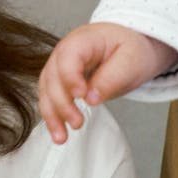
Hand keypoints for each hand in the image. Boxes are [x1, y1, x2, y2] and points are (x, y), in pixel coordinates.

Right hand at [39, 23, 177, 143]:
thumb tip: (91, 98)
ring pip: (47, 90)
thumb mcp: (130, 60)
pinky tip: (58, 133)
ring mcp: (60, 67)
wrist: (129, 44)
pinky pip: (51, 99)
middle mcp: (65, 52)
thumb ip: (111, 78)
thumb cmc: (130, 48)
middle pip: (53, 76)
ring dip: (52, 114)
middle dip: (61, 102)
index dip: (70, 77)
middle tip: (77, 122)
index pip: (68, 56)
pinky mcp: (61, 82)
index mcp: (83, 40)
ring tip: (62, 137)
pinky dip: (53, 116)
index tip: (81, 96)